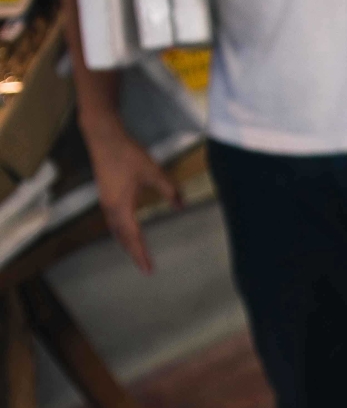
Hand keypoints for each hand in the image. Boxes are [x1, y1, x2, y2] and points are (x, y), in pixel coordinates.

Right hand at [82, 117, 180, 273]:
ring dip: (125, 243)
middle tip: (144, 268)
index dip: (141, 253)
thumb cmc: (128, 154)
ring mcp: (106, 201)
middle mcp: (111, 208)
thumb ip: (169, 190)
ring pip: (115, 230)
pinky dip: (120, 231)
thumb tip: (181, 205)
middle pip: (122, 237)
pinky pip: (112, 220)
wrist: (103, 138)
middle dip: (134, 253)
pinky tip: (126, 231)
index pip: (134, 237)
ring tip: (136, 254)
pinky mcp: (105, 194)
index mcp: (122, 206)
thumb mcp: (153, 172)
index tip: (148, 269)